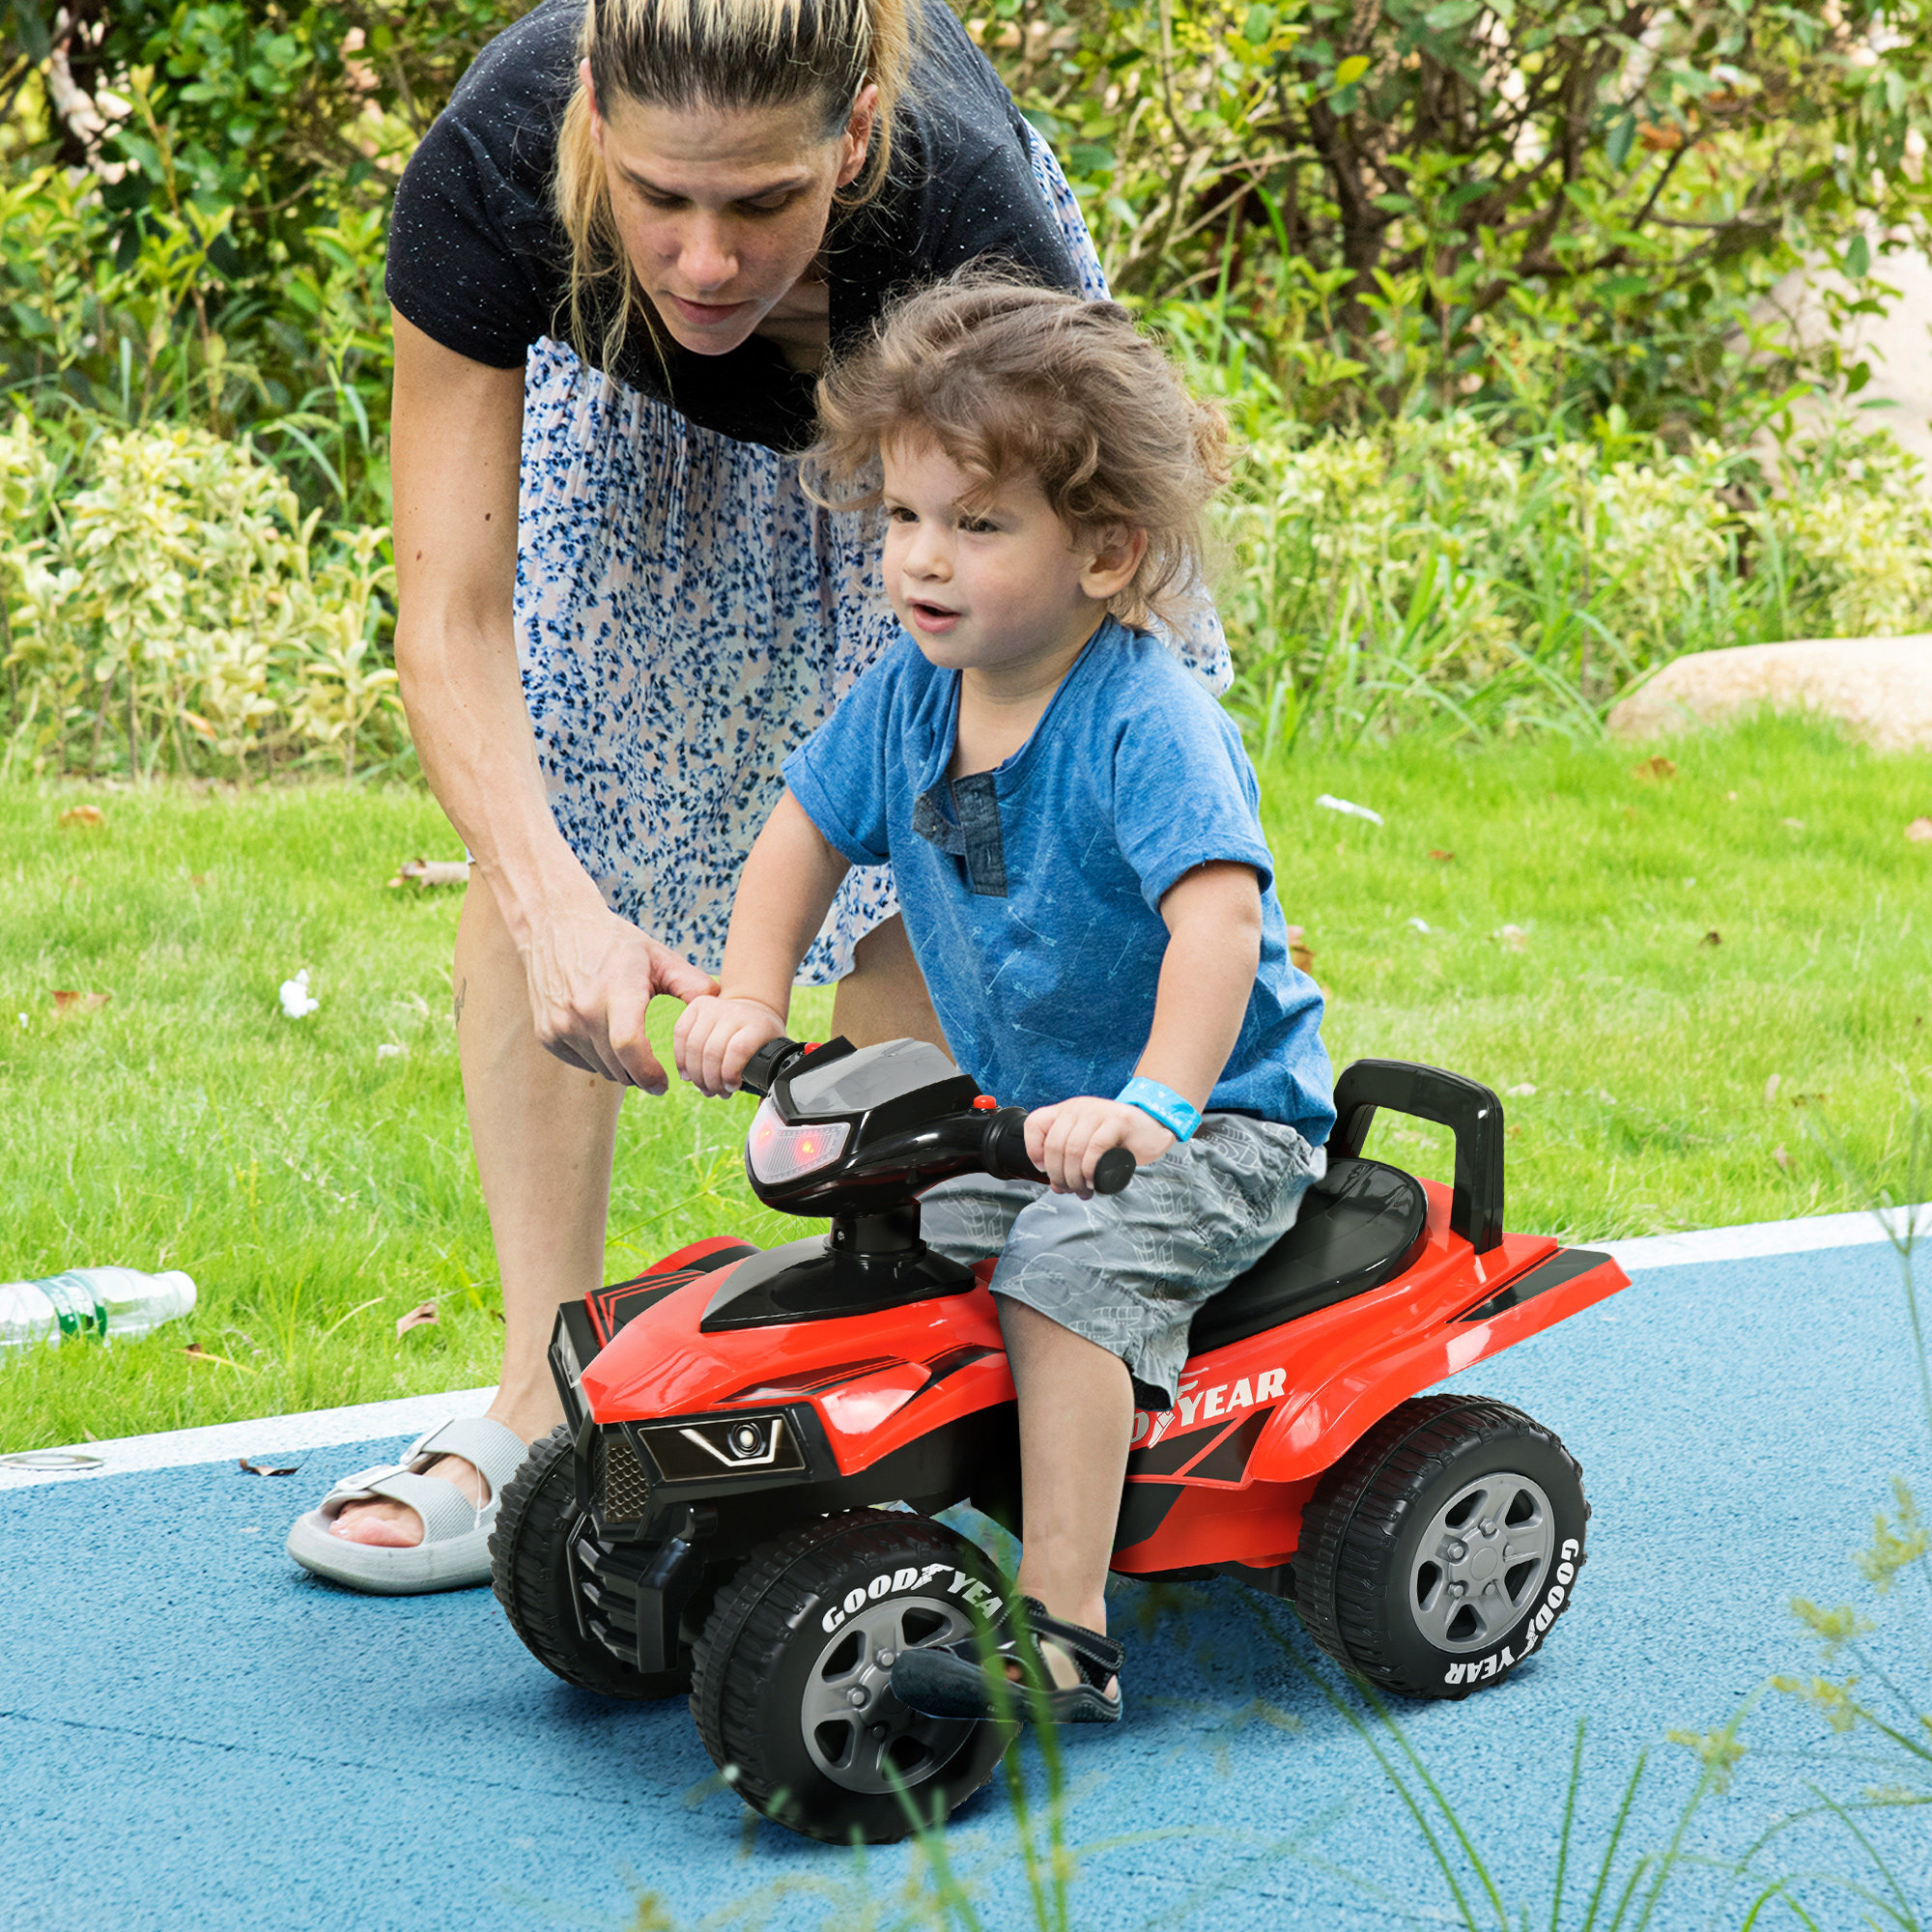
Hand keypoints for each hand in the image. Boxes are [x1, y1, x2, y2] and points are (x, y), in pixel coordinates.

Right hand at [519, 899, 716, 1093]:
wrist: (556, 927)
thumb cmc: (615, 943)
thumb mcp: (659, 957)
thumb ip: (694, 986)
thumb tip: (722, 1010)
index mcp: (615, 990)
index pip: (630, 1046)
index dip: (650, 1073)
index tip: (665, 1082)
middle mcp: (582, 1009)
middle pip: (619, 1066)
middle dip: (642, 1075)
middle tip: (657, 1068)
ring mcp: (560, 1024)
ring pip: (602, 1069)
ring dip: (622, 1068)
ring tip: (633, 1045)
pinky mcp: (546, 1034)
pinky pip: (583, 1063)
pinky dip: (599, 1060)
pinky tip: (606, 1036)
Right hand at [673, 994, 787, 1097]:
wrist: (752, 1010)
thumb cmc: (762, 1039)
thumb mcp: (774, 1055)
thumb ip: (771, 1081)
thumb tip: (763, 1109)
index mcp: (759, 1025)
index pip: (738, 1050)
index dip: (730, 1074)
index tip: (732, 1088)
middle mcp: (736, 1013)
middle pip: (712, 1052)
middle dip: (711, 1081)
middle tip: (716, 1093)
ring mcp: (715, 1007)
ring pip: (694, 1046)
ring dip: (696, 1074)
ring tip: (704, 1087)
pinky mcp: (696, 1006)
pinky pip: (680, 1033)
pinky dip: (680, 1058)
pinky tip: (687, 1074)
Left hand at [1025, 1097, 1174, 1196]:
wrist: (1153, 1126)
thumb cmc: (1119, 1138)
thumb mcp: (1088, 1143)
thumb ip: (1070, 1159)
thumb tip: (1056, 1185)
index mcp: (1066, 1111)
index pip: (1035, 1124)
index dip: (1033, 1150)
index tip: (1044, 1169)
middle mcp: (1079, 1108)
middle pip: (1054, 1144)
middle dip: (1059, 1174)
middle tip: (1069, 1189)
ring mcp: (1098, 1112)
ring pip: (1073, 1148)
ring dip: (1075, 1177)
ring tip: (1083, 1189)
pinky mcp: (1118, 1120)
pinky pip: (1095, 1147)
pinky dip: (1090, 1169)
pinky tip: (1093, 1179)